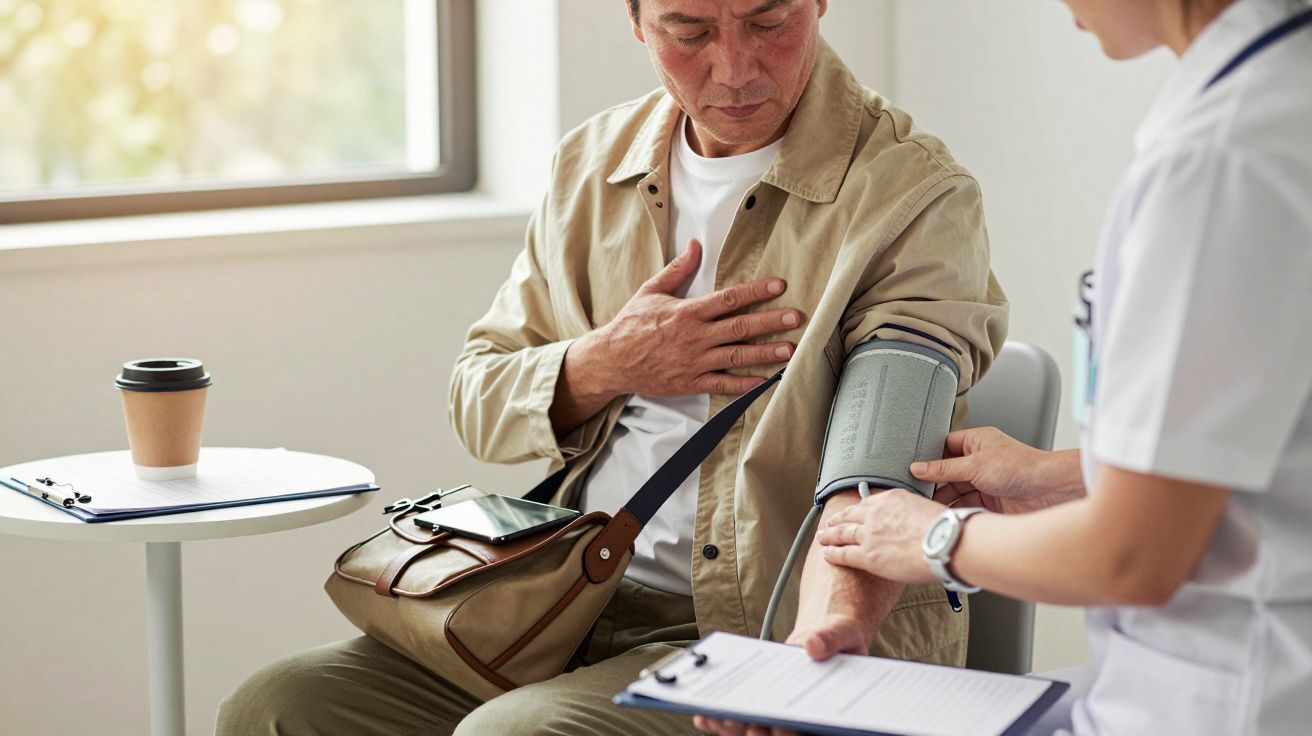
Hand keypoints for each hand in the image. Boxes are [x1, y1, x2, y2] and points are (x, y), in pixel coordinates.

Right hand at [573, 240, 799, 398]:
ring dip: (764, 354)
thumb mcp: (651, 290)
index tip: (778, 286)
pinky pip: (721, 384)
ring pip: (735, 357)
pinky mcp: (690, 382)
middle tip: (795, 318)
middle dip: (770, 322)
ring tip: (789, 351)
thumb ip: (678, 269)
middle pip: (739, 328)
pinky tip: (764, 381)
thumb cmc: (631, 324)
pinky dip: (744, 384)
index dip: (755, 292)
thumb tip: (695, 244)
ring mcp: (693, 362)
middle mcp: (694, 337)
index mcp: (687, 312)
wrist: (610, 360)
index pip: (728, 299)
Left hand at [690, 615, 866, 735]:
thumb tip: (812, 646)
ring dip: (736, 727)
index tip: (780, 725)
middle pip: (781, 732)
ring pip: (758, 729)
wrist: (829, 634)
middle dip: (763, 731)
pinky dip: (724, 718)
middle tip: (746, 726)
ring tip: (713, 719)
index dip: (795, 730)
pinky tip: (705, 718)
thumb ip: (831, 638)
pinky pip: (744, 716)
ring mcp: (783, 712)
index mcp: (829, 705)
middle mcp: (805, 714)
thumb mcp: (842, 631)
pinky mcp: (765, 705)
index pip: (812, 727)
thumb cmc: (839, 637)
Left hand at [817, 489, 943, 582]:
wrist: (946, 542)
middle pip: (850, 515)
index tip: (855, 511)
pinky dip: (833, 553)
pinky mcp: (868, 555)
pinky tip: (827, 554)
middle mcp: (876, 514)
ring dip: (830, 535)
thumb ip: (914, 514)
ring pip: (842, 533)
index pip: (869, 502)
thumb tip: (916, 523)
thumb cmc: (946, 529)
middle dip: (838, 519)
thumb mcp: (928, 508)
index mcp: (892, 499)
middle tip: (831, 521)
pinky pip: (844, 554)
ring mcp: (869, 534)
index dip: (858, 509)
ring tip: (823, 536)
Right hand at [911, 428, 1079, 513]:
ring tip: (927, 506)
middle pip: (947, 471)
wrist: (1048, 491)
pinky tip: (944, 514)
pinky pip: (965, 505)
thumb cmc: (1021, 467)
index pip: (944, 446)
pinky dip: (954, 509)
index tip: (911, 467)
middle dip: (933, 481)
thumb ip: (944, 469)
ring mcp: (984, 482)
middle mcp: (979, 460)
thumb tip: (919, 467)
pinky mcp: (989, 501)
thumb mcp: (974, 465)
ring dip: (942, 498)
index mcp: (976, 442)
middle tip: (914, 490)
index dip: (928, 456)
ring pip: (954, 490)